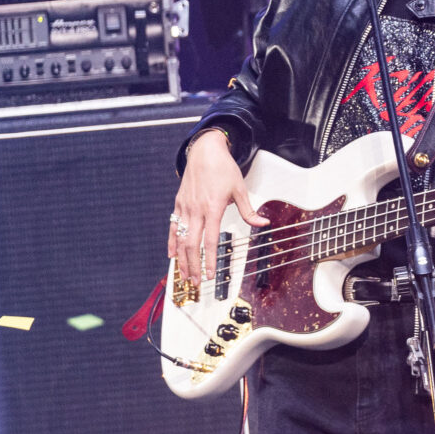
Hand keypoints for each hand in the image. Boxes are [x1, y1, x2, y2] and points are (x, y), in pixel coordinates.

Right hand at [168, 131, 268, 288]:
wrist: (205, 151)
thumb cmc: (223, 169)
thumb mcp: (240, 189)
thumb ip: (249, 210)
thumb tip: (262, 224)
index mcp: (212, 208)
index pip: (210, 241)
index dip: (209, 260)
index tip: (210, 274)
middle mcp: (196, 210)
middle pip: (192, 244)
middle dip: (193, 266)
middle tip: (196, 282)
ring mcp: (185, 207)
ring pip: (181, 239)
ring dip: (182, 259)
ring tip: (184, 275)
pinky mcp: (178, 204)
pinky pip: (173, 227)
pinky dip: (172, 242)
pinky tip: (172, 255)